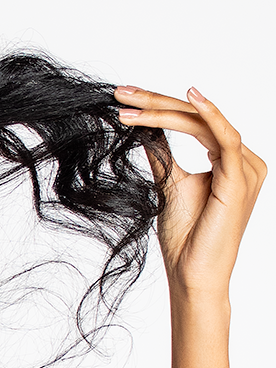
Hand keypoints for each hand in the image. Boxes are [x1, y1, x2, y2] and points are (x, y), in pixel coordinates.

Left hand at [114, 86, 265, 299]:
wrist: (191, 274)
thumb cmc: (186, 238)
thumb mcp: (169, 186)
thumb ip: (163, 156)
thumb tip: (145, 128)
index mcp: (229, 161)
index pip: (193, 122)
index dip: (159, 107)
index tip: (124, 99)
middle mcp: (242, 161)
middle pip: (198, 119)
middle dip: (157, 102)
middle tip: (122, 93)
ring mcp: (245, 169)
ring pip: (205, 124)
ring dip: (166, 110)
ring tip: (131, 103)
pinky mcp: (240, 179)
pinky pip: (227, 139)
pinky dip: (209, 116)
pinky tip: (190, 98)